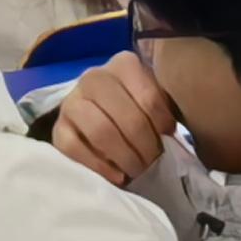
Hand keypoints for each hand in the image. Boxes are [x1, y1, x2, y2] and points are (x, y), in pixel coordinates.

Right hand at [48, 49, 179, 186]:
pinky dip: (99, 166)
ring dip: (124, 157)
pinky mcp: (58, 128)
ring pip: (99, 130)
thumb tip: (182, 134)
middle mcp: (93, 76)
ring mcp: (71, 101)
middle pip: (126, 117)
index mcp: (124, 64)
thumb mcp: (160, 101)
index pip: (149, 98)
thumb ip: (169, 107)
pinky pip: (73, 148)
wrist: (106, 119)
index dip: (162, 125)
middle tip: (152, 163)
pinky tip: (116, 176)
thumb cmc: (142, 113)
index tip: (168, 139)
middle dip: (144, 147)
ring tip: (135, 170)